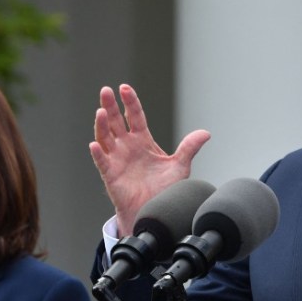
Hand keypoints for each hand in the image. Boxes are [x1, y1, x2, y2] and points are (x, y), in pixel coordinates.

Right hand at [89, 84, 210, 235]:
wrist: (154, 212)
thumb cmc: (164, 190)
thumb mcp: (180, 166)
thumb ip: (189, 148)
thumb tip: (206, 133)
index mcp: (142, 140)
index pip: (134, 116)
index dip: (130, 102)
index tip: (124, 88)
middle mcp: (127, 146)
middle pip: (115, 122)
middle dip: (110, 106)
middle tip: (106, 91)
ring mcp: (117, 159)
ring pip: (105, 138)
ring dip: (101, 125)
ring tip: (101, 112)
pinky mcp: (110, 175)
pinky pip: (102, 162)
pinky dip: (98, 153)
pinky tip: (95, 145)